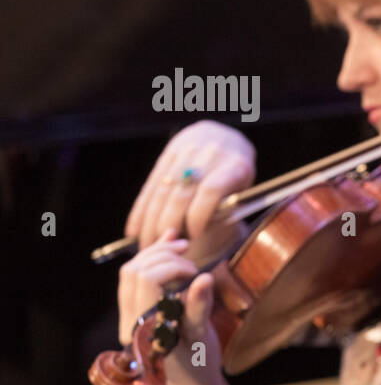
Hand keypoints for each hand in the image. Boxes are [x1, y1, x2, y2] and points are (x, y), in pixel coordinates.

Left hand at [116, 230, 227, 384]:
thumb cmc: (200, 365)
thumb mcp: (203, 338)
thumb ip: (198, 308)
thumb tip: (205, 279)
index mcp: (144, 329)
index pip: (146, 281)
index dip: (171, 266)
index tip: (195, 271)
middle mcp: (129, 322)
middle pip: (133, 271)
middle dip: (161, 255)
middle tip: (189, 255)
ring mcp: (129, 316)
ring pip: (131, 272)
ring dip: (154, 254)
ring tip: (180, 246)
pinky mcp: (136, 311)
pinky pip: (135, 280)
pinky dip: (151, 260)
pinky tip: (168, 244)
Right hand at [126, 120, 253, 249]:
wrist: (224, 135)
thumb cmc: (236, 172)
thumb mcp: (242, 187)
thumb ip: (225, 206)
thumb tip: (197, 232)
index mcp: (234, 165)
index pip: (211, 190)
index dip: (199, 215)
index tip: (193, 236)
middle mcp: (209, 155)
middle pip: (182, 193)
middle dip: (169, 224)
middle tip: (163, 249)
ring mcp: (186, 152)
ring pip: (162, 190)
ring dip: (151, 221)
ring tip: (146, 245)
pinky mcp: (167, 153)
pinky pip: (151, 185)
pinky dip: (141, 210)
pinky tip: (134, 230)